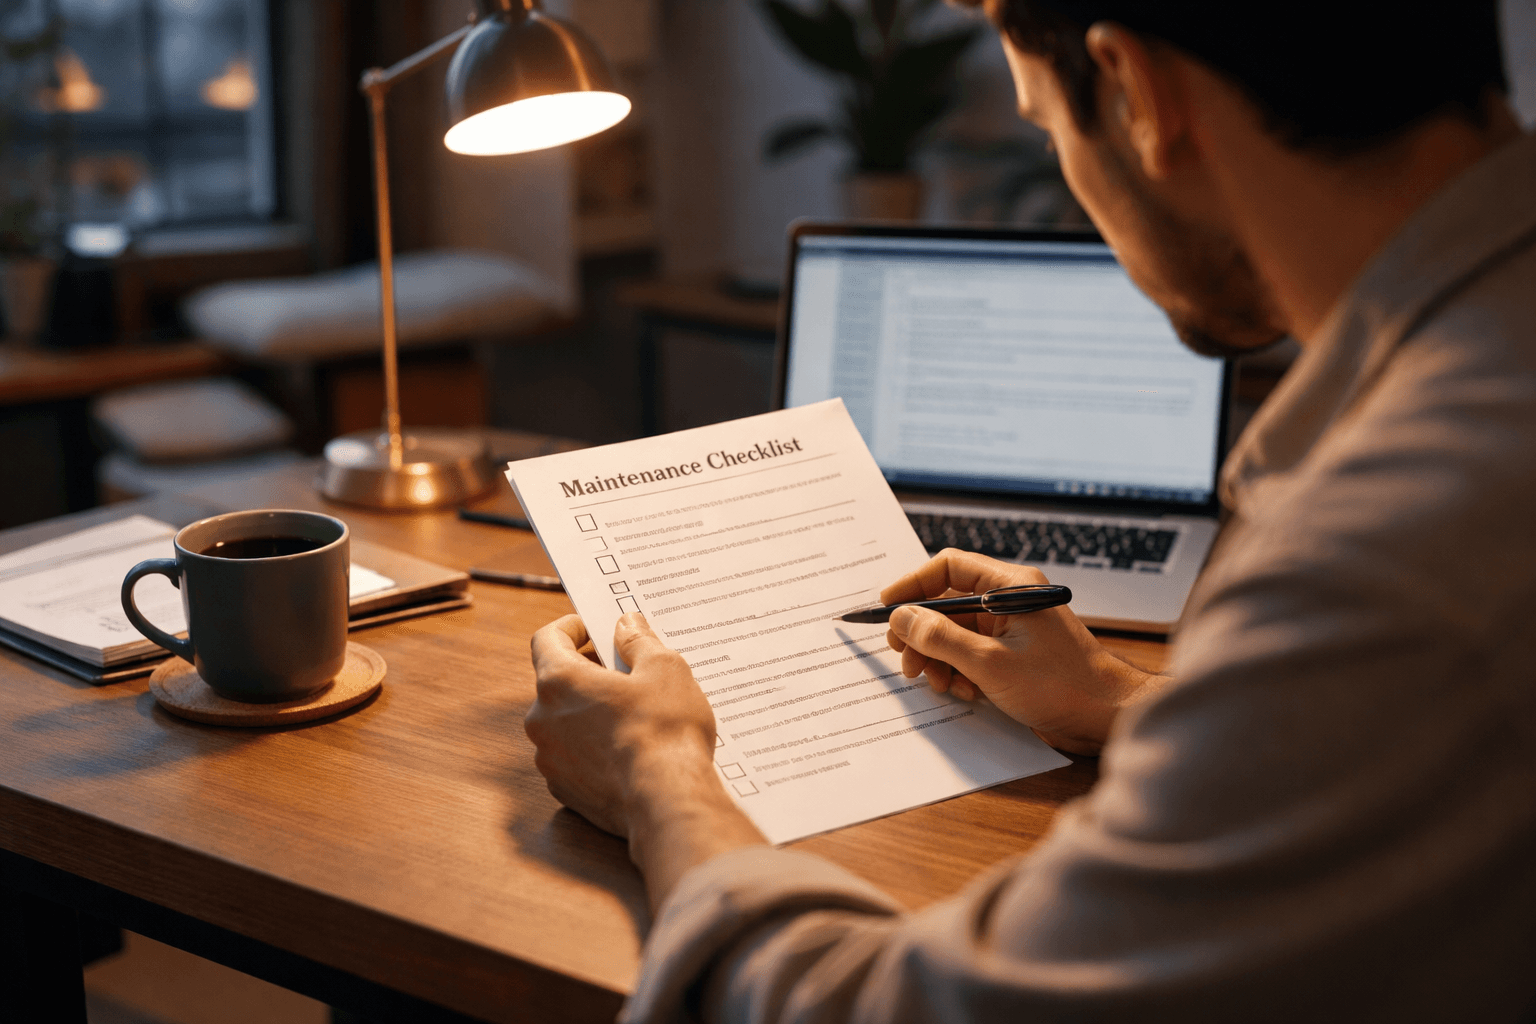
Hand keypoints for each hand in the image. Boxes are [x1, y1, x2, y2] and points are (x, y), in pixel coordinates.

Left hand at [527, 613, 765, 910]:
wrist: (666, 801)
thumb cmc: (665, 731)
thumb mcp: (664, 668)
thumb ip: (639, 640)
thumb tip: (627, 624)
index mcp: (559, 681)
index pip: (547, 639)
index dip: (569, 628)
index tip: (592, 627)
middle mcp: (542, 720)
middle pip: (556, 682)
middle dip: (588, 672)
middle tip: (625, 670)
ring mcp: (549, 760)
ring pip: (565, 722)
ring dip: (590, 712)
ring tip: (633, 713)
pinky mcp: (564, 790)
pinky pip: (574, 757)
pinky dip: (593, 748)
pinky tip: (628, 749)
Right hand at [882, 550, 1162, 753]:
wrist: (1106, 716)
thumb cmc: (1062, 685)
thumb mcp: (990, 664)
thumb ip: (940, 638)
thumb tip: (901, 618)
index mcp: (1010, 586)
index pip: (948, 567)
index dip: (912, 585)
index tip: (886, 608)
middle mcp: (1010, 600)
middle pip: (947, 602)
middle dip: (922, 633)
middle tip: (906, 660)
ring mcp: (1012, 627)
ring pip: (956, 632)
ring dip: (938, 657)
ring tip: (936, 682)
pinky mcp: (1014, 653)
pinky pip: (972, 653)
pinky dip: (959, 671)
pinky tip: (963, 692)